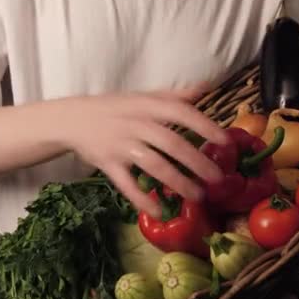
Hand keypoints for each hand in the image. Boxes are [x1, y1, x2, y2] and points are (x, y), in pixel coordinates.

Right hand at [63, 85, 228, 217]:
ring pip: (154, 165)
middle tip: (217, 178)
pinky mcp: (108, 164)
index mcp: (148, 106)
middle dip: (197, 161)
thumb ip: (174, 95)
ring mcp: (121, 145)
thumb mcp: (143, 97)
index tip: (226, 140)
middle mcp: (136, 124)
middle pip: (171, 142)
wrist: (72, 119)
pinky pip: (127, 184)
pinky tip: (159, 212)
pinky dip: (142, 199)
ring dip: (178, 182)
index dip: (204, 126)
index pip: (180, 113)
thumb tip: (205, 87)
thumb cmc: (114, 108)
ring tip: (197, 196)